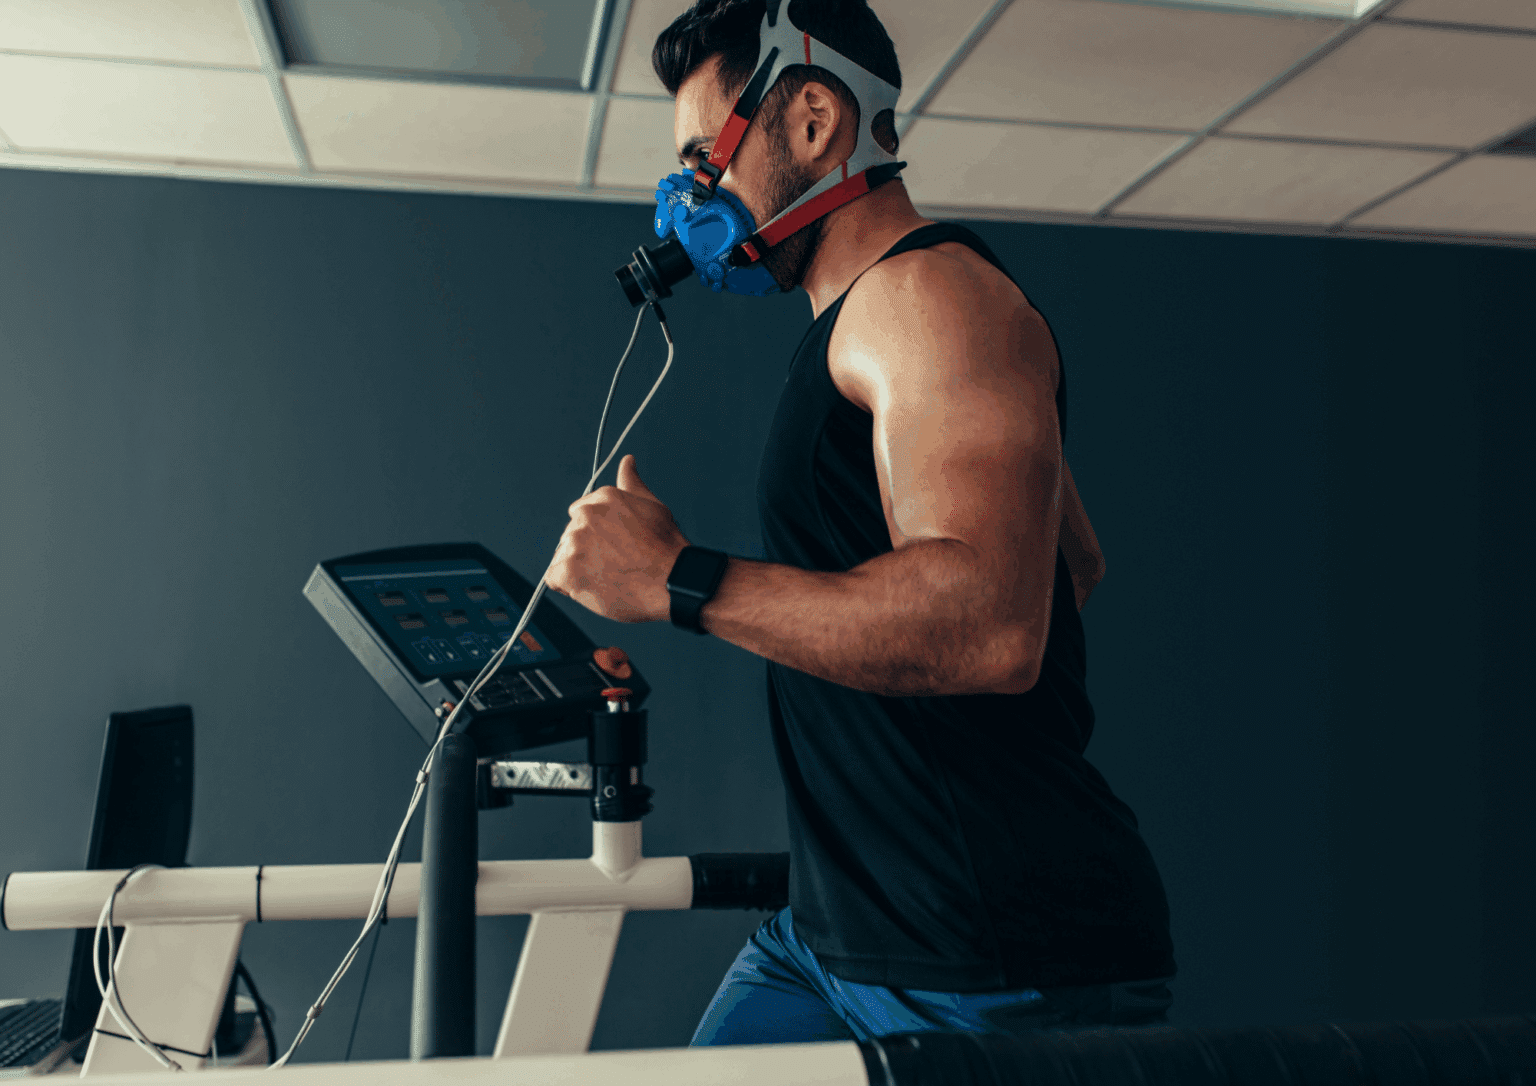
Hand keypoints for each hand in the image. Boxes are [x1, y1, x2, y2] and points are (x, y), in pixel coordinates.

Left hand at [547, 455, 688, 622]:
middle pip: (570, 535)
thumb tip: (627, 461)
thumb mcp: (651, 505)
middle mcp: (585, 516)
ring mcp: (575, 543)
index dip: (596, 534)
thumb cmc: (665, 547)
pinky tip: (592, 587)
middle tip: (614, 564)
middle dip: (586, 550)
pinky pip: (554, 579)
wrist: (670, 581)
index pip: (581, 513)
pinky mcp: (568, 571)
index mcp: (602, 498)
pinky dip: (569, 586)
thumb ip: (631, 483)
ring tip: (607, 577)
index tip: (612, 545)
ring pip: (563, 557)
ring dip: (578, 568)